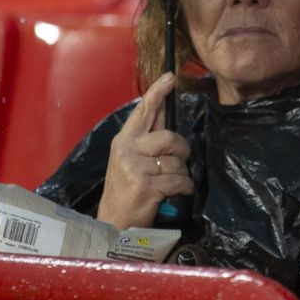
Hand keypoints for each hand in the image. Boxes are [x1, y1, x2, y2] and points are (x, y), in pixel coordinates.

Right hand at [95, 73, 193, 229]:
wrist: (113, 222)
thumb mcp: (128, 160)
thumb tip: (163, 114)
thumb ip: (146, 139)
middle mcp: (127, 150)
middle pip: (169, 136)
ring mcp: (136, 167)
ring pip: (177, 162)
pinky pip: (179, 180)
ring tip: (170, 184)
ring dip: (181, 174)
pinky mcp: (146, 185)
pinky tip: (179, 193)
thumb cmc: (125, 190)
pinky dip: (185, 187)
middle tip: (179, 162)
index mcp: (123, 141)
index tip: (170, 77)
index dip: (157, 93)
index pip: (142, 112)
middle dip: (182, 150)